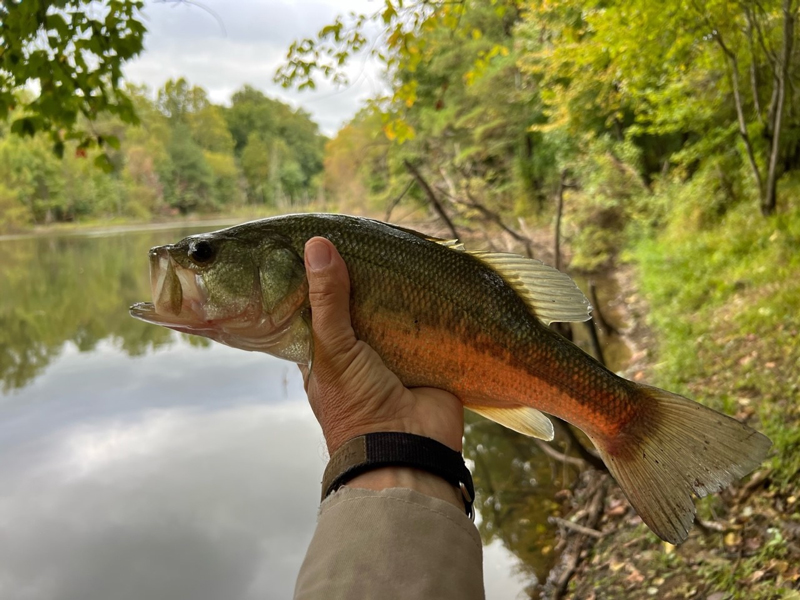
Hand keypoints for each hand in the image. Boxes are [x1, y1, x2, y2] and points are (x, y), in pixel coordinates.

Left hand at [301, 237, 464, 505]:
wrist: (409, 450)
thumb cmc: (357, 406)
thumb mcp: (334, 351)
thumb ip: (327, 301)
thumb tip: (318, 245)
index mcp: (326, 353)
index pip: (320, 306)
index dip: (324, 278)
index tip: (329, 240)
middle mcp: (358, 352)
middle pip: (361, 304)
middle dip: (368, 279)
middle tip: (374, 236)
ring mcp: (394, 354)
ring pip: (395, 311)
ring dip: (400, 289)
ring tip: (405, 245)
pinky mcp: (428, 356)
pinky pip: (428, 322)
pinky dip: (431, 303)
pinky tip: (434, 270)